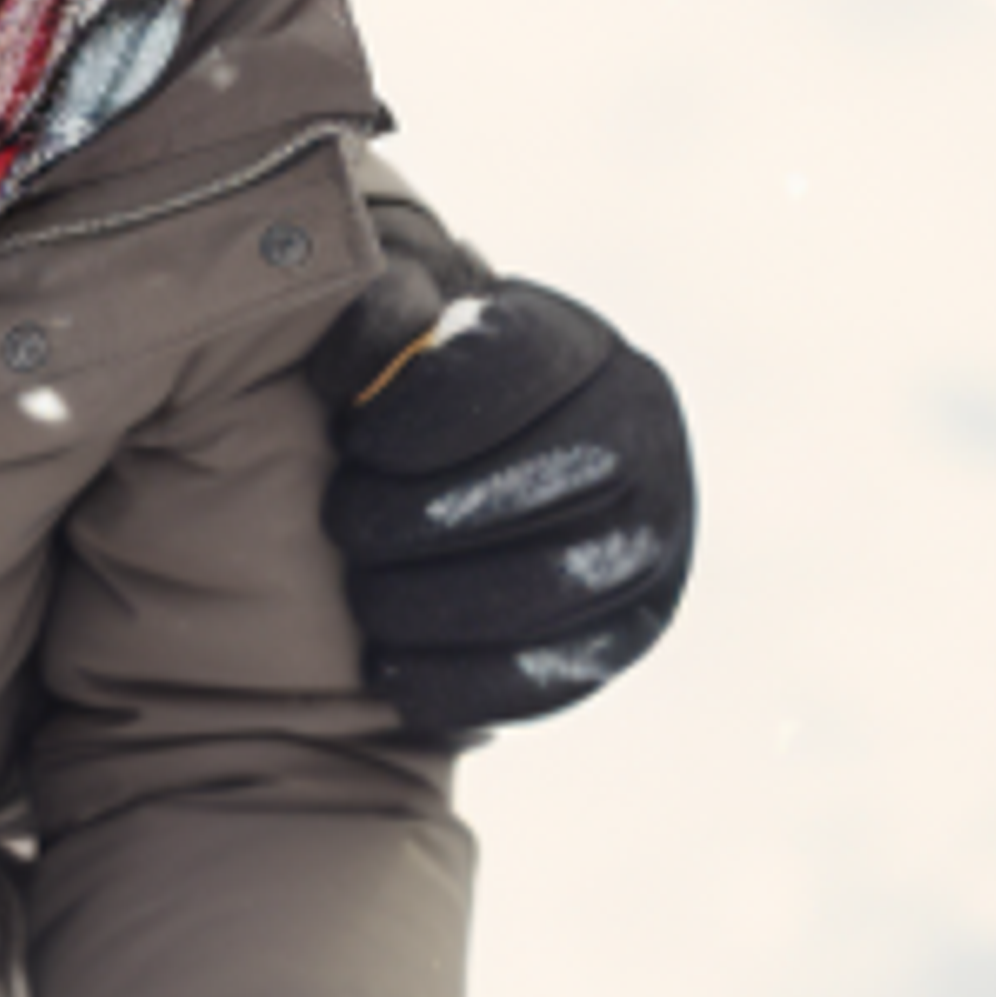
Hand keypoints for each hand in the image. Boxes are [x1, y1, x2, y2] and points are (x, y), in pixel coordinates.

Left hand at [310, 265, 692, 739]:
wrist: (509, 461)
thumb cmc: (429, 390)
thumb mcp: (407, 330)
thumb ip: (374, 315)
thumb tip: (341, 367)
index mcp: (586, 351)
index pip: (510, 369)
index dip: (417, 412)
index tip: (352, 439)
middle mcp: (645, 443)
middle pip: (532, 487)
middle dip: (411, 517)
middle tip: (340, 523)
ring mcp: (655, 544)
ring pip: (546, 588)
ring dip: (427, 601)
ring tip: (360, 596)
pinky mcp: (633, 630)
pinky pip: (554, 676)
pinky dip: (456, 681)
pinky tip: (387, 670)